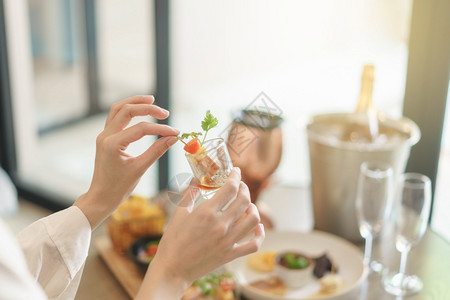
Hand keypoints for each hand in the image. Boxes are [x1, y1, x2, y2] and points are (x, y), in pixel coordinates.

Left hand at [74, 95, 178, 228]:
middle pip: (127, 111)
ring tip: (151, 100)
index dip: (160, 129)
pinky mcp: (105, 137)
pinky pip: (115, 116)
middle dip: (147, 108)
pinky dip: (128, 110)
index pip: (141, 129)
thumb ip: (157, 151)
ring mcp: (104, 135)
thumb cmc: (119, 187)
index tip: (175, 133)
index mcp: (112, 144)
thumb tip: (173, 139)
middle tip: (165, 113)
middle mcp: (105, 136)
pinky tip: (139, 110)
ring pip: (118, 109)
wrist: (101, 197)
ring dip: (134, 102)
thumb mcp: (140, 169)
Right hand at [136, 168, 264, 298]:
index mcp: (206, 213)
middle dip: (244, 188)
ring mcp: (228, 241)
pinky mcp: (231, 254)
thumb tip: (195, 179)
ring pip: (253, 219)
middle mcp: (220, 225)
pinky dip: (259, 234)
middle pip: (244, 200)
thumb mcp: (178, 214)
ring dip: (253, 208)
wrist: (172, 270)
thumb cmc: (172, 242)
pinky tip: (256, 227)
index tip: (236, 171)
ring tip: (247, 205)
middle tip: (240, 185)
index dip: (236, 176)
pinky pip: (254, 243)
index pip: (230, 188)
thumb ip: (189, 194)